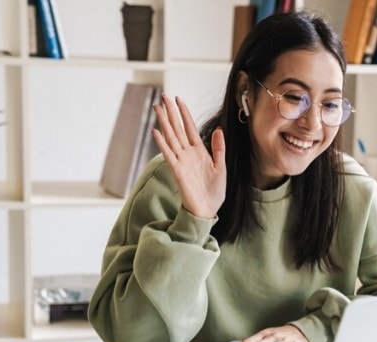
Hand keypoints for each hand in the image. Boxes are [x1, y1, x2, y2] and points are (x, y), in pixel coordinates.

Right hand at [152, 94, 226, 218]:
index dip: (185, 113)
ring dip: (164, 122)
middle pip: (177, 128)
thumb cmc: (214, 191)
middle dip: (171, 112)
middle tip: (163, 96)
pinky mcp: (177, 171)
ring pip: (171, 137)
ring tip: (157, 107)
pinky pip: (168, 154)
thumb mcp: (220, 166)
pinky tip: (156, 131)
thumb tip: (219, 129)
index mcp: (199, 151)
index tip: (179, 99)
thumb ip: (218, 148)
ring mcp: (181, 161)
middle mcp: (188, 153)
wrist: (208, 209)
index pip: (190, 127)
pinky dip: (162, 143)